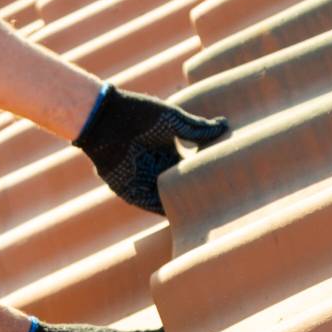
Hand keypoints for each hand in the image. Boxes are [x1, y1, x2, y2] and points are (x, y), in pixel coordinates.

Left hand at [74, 85, 228, 213]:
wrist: (107, 119)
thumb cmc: (139, 114)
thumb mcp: (174, 121)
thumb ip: (198, 129)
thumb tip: (224, 125)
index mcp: (168, 151)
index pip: (190, 169)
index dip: (204, 174)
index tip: (224, 181)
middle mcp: (157, 167)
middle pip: (180, 187)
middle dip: (195, 194)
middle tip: (220, 204)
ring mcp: (143, 180)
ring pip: (166, 199)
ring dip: (181, 206)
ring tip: (205, 215)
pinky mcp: (130, 191)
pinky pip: (149, 205)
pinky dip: (163, 211)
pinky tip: (181, 216)